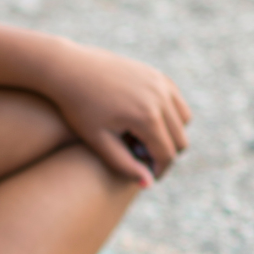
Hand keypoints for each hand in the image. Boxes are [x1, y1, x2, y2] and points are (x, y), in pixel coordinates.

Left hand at [48, 44, 191, 184]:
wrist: (69, 69)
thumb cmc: (79, 108)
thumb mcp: (98, 140)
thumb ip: (123, 164)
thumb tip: (149, 184)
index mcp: (146, 116)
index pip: (166, 154)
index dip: (158, 171)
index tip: (146, 177)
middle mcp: (159, 97)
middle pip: (180, 139)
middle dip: (164, 154)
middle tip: (140, 159)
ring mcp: (160, 82)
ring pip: (183, 120)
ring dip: (169, 134)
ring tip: (140, 141)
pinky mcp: (157, 74)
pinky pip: (176, 101)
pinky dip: (168, 115)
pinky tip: (143, 123)